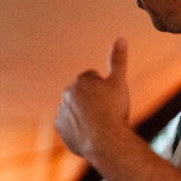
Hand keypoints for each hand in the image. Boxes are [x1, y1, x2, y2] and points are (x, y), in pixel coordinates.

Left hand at [55, 39, 131, 163]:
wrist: (106, 142)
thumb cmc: (114, 110)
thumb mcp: (119, 83)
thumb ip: (118, 60)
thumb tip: (120, 38)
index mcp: (81, 80)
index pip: (93, 79)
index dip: (104, 88)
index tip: (110, 99)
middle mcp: (67, 94)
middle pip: (83, 94)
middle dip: (92, 100)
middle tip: (106, 112)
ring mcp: (62, 112)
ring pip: (75, 110)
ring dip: (84, 114)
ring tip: (99, 124)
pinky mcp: (60, 128)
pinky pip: (70, 125)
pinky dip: (78, 128)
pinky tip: (90, 133)